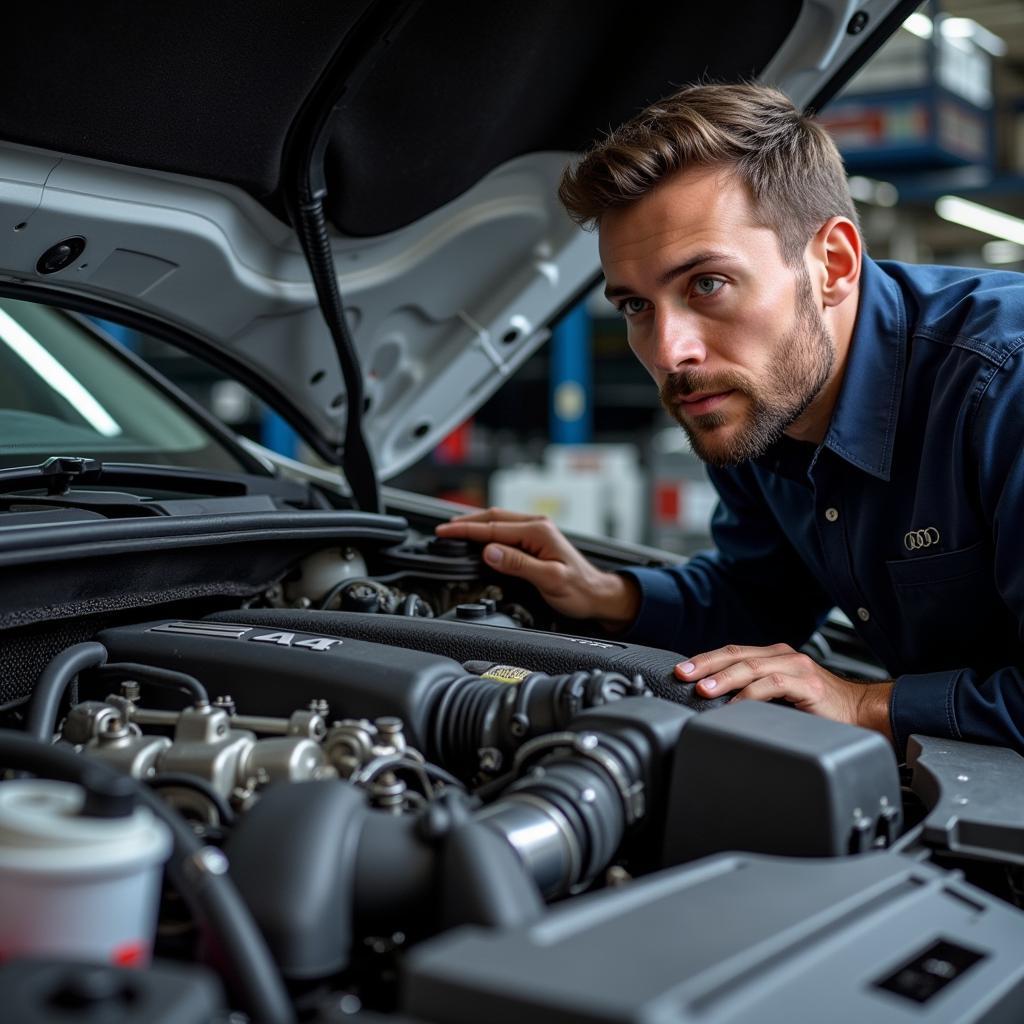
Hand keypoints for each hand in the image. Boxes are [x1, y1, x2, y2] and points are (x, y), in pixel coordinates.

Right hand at [435, 507, 639, 626]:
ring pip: (499, 521)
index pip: (493, 528)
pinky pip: (506, 529)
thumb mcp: (549, 579)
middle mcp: (538, 526)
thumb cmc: (580, 590)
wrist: (598, 595)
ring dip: (476, 524)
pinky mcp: (536, 539)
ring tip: (455, 529)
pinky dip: (488, 530)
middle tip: (443, 530)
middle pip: (493, 517)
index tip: (445, 532)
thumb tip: (490, 551)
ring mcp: (537, 531)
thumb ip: (518, 563)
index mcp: (539, 531)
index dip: (466, 530)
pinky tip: (479, 535)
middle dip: (465, 522)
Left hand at [675, 642, 892, 736]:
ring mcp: (797, 668)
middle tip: (683, 675)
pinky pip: (773, 685)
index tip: (681, 671)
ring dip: (723, 678)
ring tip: (703, 690)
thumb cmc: (820, 710)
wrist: (864, 715)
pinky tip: (735, 706)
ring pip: (752, 667)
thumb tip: (715, 703)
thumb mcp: (780, 699)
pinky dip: (750, 695)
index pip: (732, 652)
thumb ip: (754, 694)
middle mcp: (783, 657)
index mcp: (774, 657)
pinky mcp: (809, 685)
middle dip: (706, 664)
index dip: (705, 660)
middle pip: (736, 654)